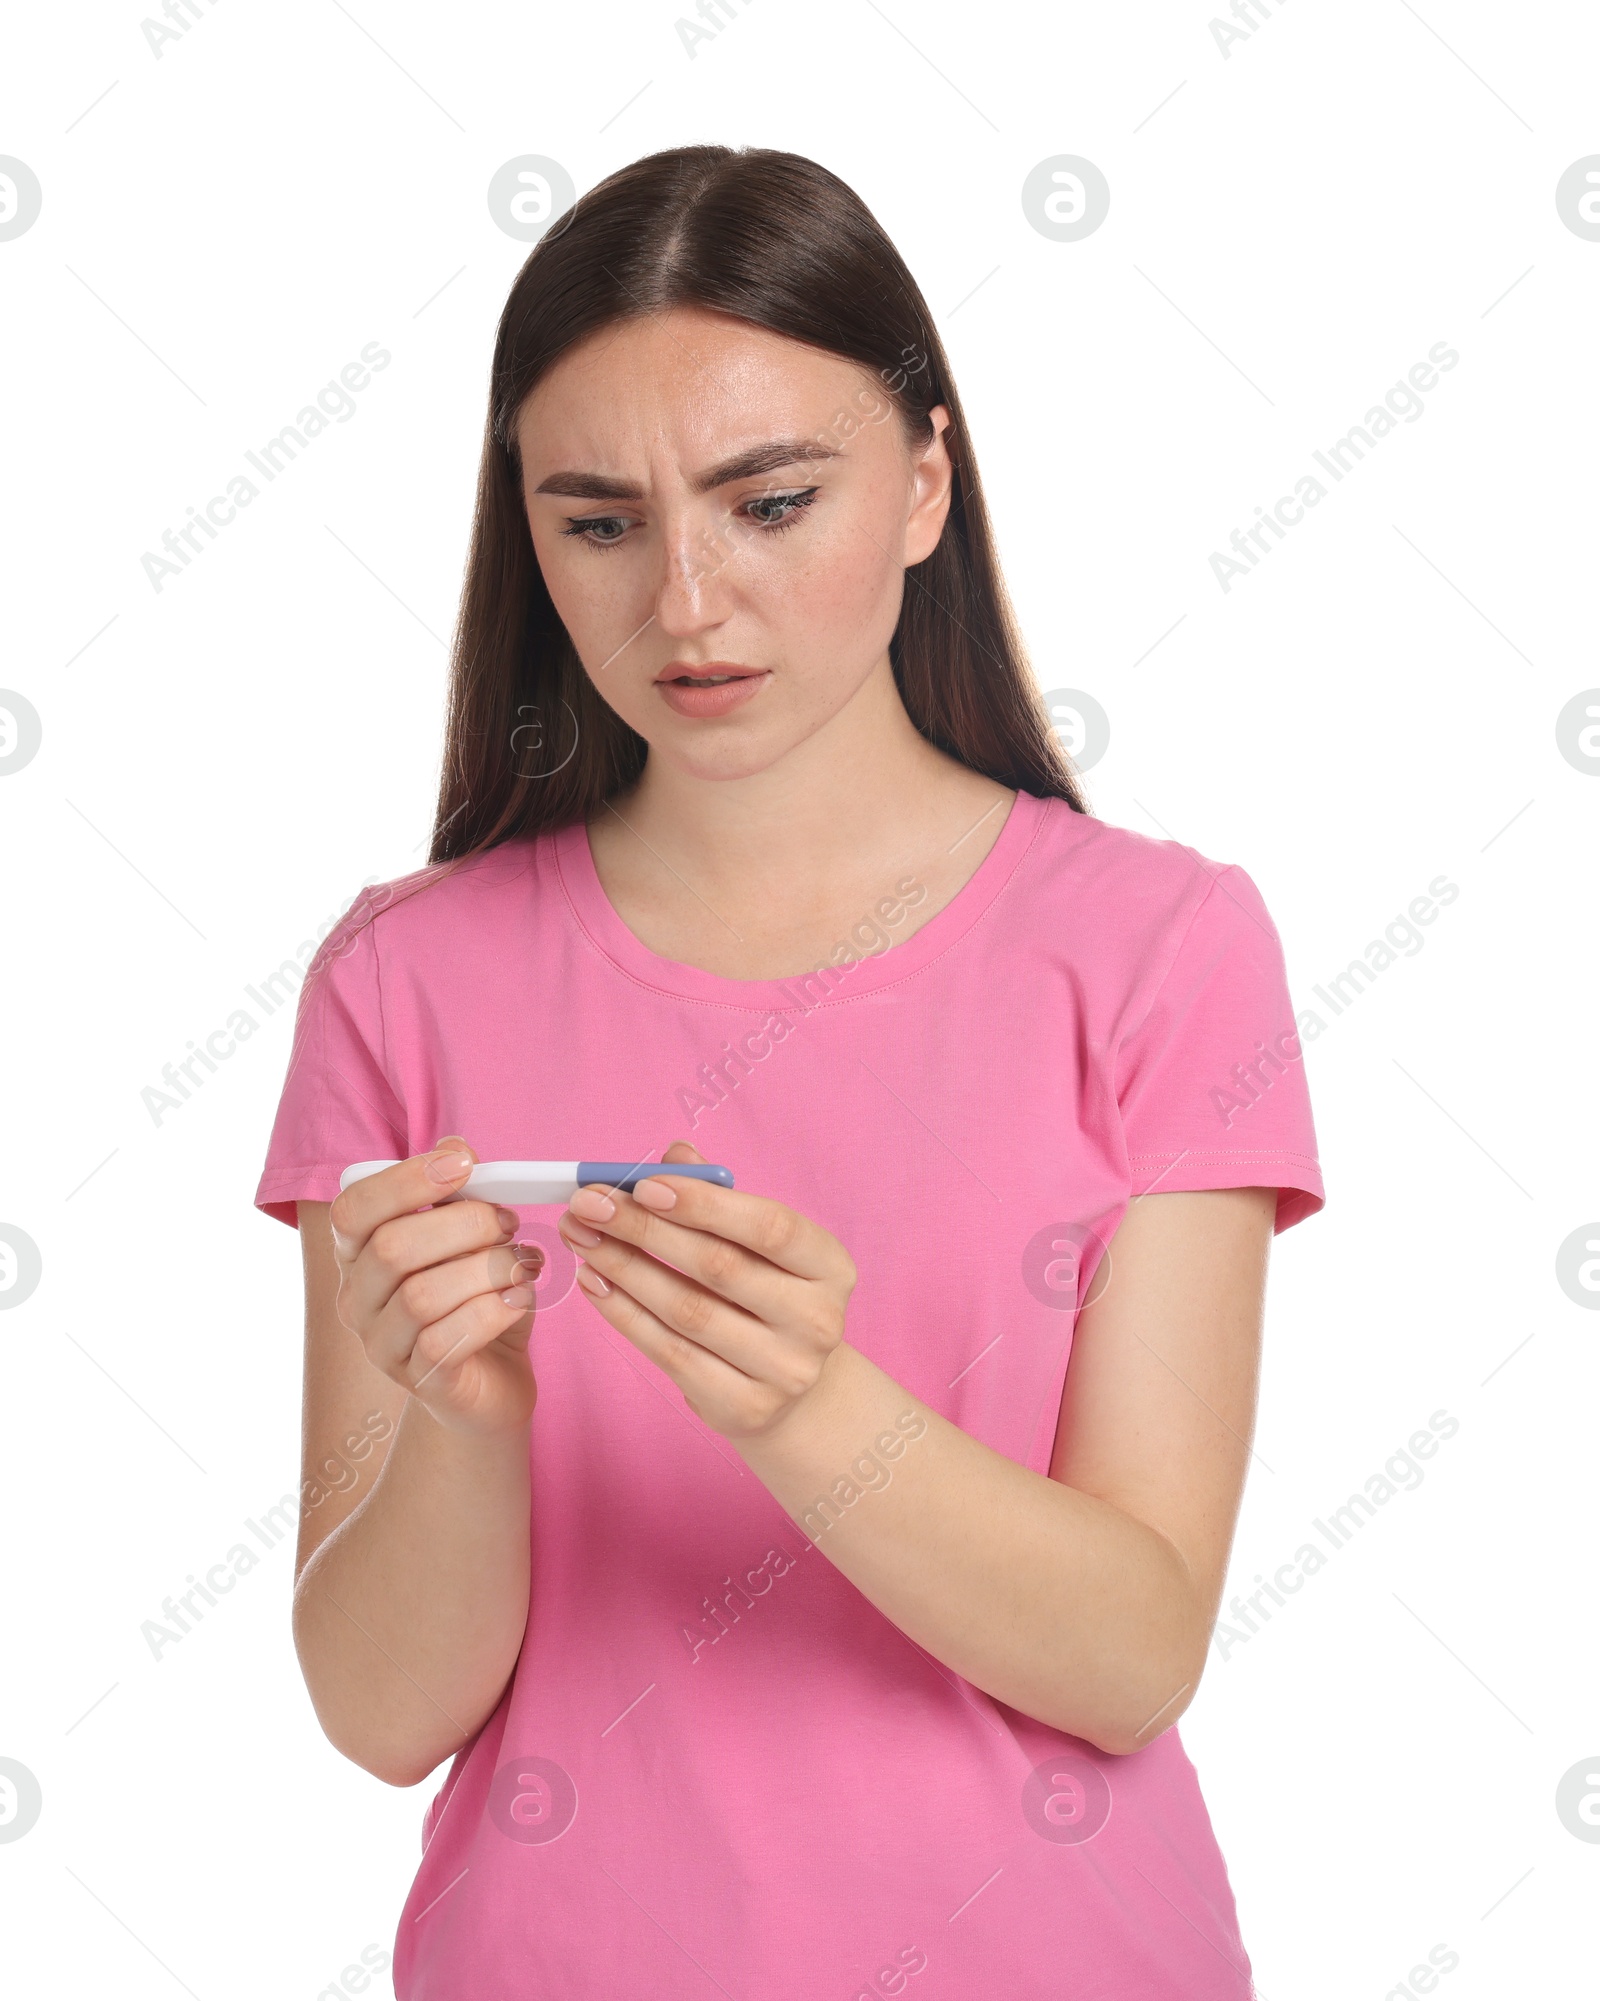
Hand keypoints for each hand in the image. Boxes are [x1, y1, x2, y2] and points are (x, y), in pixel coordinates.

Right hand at [326, 1135, 544, 1435]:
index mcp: (358, 1254)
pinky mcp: (418, 1381)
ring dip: (486, 1269)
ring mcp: (382, 1345)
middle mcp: (357, 1300)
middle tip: (509, 1222)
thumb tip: (454, 1147)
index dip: (406, 1180)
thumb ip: (458, 1196)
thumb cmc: (477, 1299)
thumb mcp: (471, 1241)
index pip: (354, 1209)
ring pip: (421, 1295)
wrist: (494, 1380)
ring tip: (523, 1264)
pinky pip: (444, 1340)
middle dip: (464, 1224)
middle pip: (392, 1248)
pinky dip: (492, 1311)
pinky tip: (518, 1299)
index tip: (465, 1163)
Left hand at [555, 1139, 856, 1438]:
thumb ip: (721, 1197)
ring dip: (623, 1268)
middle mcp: (816, 1320)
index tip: (644, 1185)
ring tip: (581, 1237)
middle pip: (719, 1267)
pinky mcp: (743, 1407)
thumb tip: (677, 1154)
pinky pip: (669, 1352)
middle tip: (589, 1204)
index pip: (770, 1227)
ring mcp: (783, 1370)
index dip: (704, 1204)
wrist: (792, 1389)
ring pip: (686, 1311)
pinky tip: (594, 1282)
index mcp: (829, 1266)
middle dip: (644, 1230)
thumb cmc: (766, 1294)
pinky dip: (624, 1313)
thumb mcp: (759, 1244)